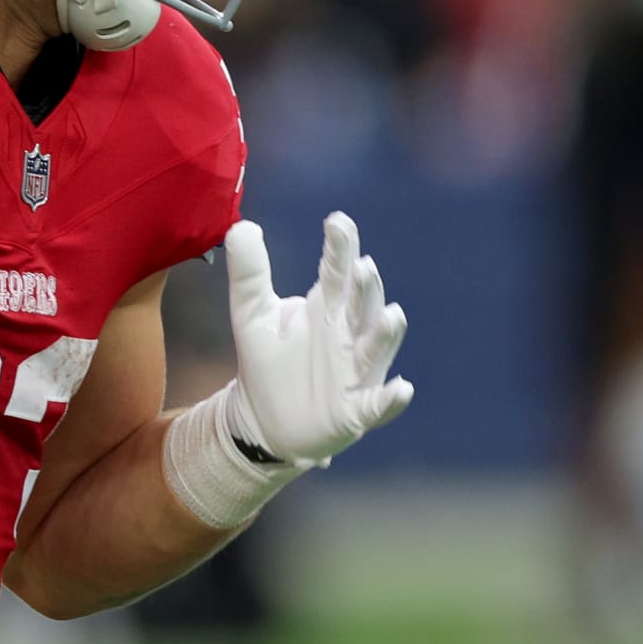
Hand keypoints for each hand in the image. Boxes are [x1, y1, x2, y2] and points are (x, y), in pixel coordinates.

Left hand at [224, 213, 412, 468]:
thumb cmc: (267, 363)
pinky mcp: (355, 412)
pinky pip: (377, 405)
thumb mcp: (251, 315)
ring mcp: (355, 373)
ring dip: (385, 334)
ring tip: (392, 314)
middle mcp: (348, 336)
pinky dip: (390, 399)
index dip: (340, 248)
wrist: (263, 422)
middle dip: (365, 287)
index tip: (337, 221)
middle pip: (361, 306)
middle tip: (363, 265)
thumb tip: (241, 226)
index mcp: (326, 308)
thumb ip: (249, 273)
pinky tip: (401, 389)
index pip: (336, 272)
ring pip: (376, 349)